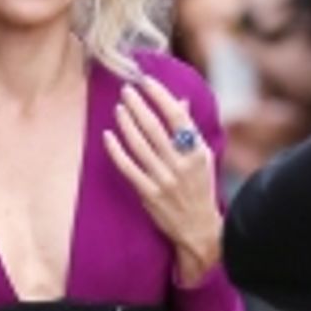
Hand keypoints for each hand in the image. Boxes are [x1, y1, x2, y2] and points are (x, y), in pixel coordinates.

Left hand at [104, 70, 222, 284]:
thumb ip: (190, 130)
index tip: (146, 81)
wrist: (199, 229)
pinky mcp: (149, 194)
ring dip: (126, 123)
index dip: (160, 95)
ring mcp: (164, 180)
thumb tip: (180, 101)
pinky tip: (108, 136)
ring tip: (119, 108)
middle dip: (138, 105)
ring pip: (139, 145)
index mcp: (196, 152)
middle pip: (154, 127)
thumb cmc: (201, 189)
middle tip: (126, 90)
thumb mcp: (203, 157)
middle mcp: (181, 164)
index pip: (177, 116)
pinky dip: (116, 151)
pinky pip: (128, 168)